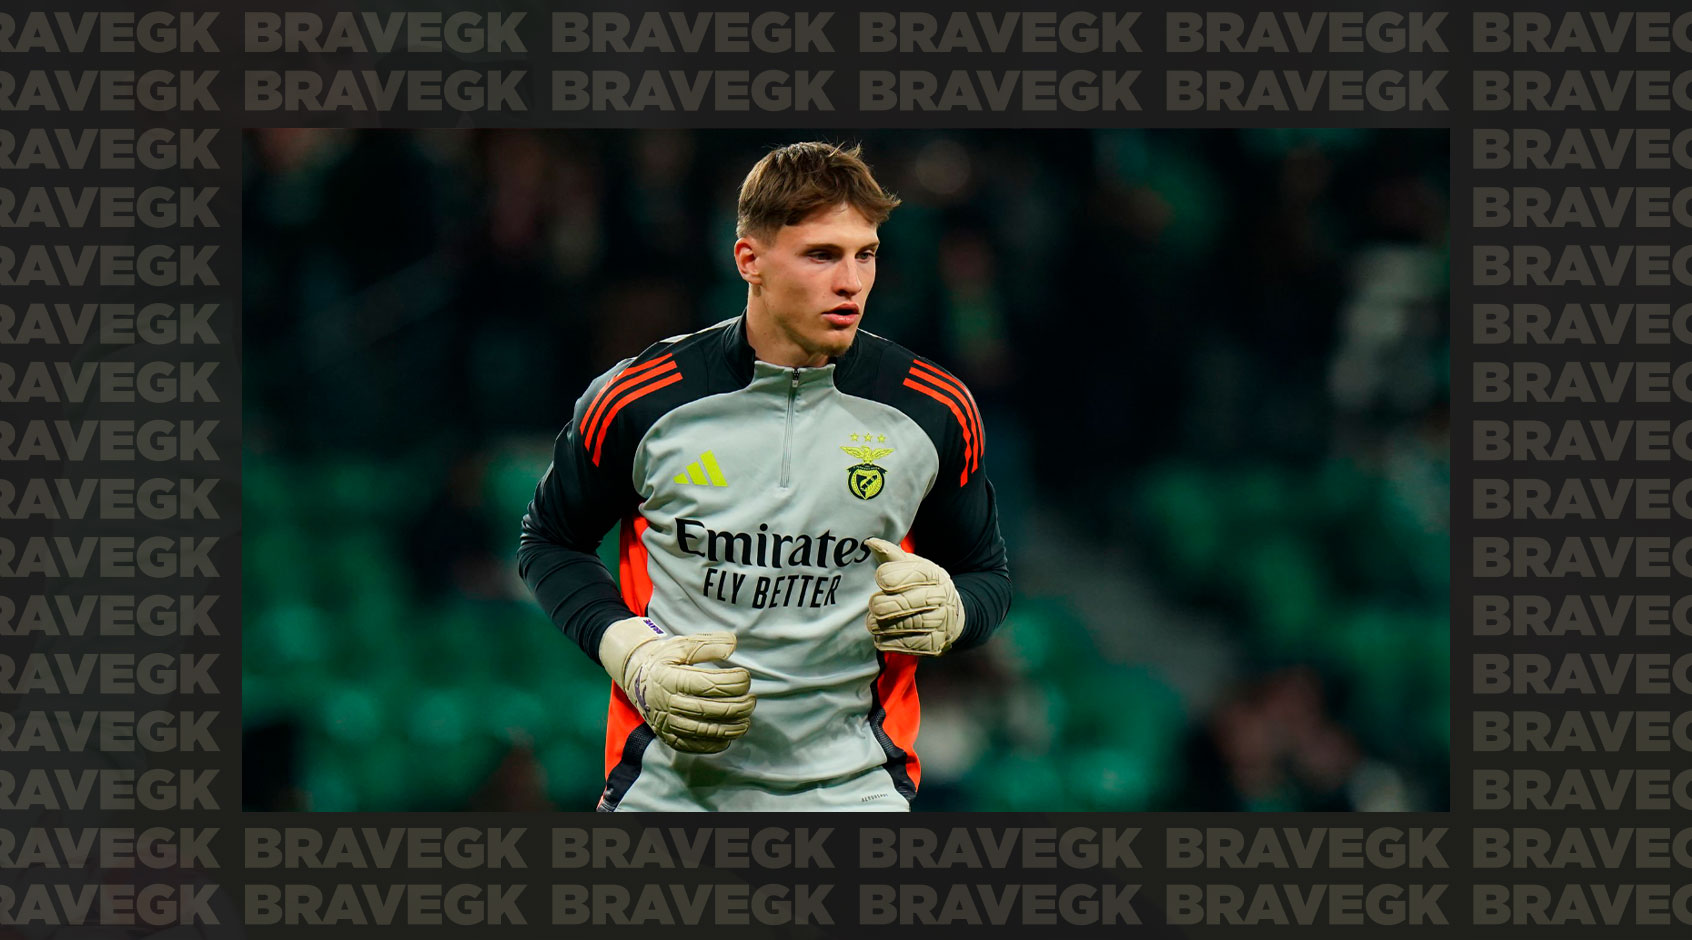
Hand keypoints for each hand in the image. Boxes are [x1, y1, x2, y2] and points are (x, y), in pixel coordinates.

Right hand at [599, 617, 755, 752]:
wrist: (636, 679)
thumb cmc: (664, 659)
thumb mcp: (682, 645)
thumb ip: (709, 644)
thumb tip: (733, 645)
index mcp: (671, 679)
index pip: (709, 684)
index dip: (734, 682)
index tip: (746, 677)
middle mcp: (668, 703)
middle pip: (710, 709)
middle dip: (738, 706)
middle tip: (752, 700)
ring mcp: (667, 723)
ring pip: (705, 730)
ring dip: (731, 727)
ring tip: (746, 719)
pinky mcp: (668, 737)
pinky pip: (694, 746)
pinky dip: (715, 744)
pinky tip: (729, 735)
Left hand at [863, 538, 964, 656]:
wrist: (951, 614)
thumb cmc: (923, 586)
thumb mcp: (912, 566)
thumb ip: (890, 555)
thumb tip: (869, 542)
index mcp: (935, 575)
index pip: (914, 574)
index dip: (892, 576)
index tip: (879, 578)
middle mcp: (941, 598)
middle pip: (908, 602)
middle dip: (884, 605)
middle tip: (873, 605)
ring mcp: (940, 623)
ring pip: (907, 626)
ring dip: (883, 626)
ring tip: (872, 622)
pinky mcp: (934, 645)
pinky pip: (908, 646)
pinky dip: (889, 642)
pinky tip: (881, 636)